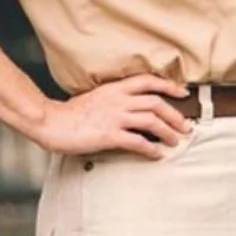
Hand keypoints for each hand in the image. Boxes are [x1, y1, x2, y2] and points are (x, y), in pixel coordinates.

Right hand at [31, 74, 192, 160]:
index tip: (183, 92)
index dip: (169, 85)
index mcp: (115, 88)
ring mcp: (114, 117)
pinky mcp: (108, 135)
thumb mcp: (97, 97)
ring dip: (168, 132)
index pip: (148, 81)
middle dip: (175, 115)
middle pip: (156, 103)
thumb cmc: (71, 113)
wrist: (50, 122)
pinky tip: (157, 155)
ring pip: (151, 121)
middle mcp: (118, 100)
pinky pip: (137, 142)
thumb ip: (115, 99)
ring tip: (175, 141)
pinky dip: (151, 149)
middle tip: (186, 126)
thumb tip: (133, 107)